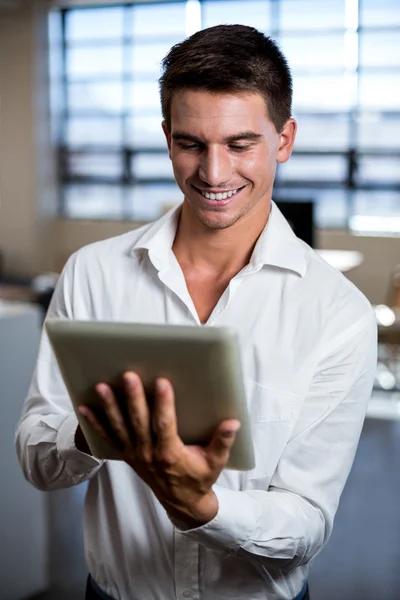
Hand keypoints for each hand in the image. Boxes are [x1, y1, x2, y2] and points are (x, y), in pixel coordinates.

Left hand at [77, 372, 240, 527]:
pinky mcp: (128, 454)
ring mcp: (135, 454)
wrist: (182, 503)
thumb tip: (232, 422)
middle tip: (128, 376)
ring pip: (120, 427)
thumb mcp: (215, 462)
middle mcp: (148, 453)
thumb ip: (222, 441)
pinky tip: (84, 408)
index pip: (164, 425)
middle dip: (133, 397)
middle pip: (138, 421)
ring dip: (110, 407)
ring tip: (101, 387)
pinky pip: (109, 437)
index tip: (162, 383)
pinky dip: (96, 423)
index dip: (163, 403)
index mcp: (170, 453)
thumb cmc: (199, 478)